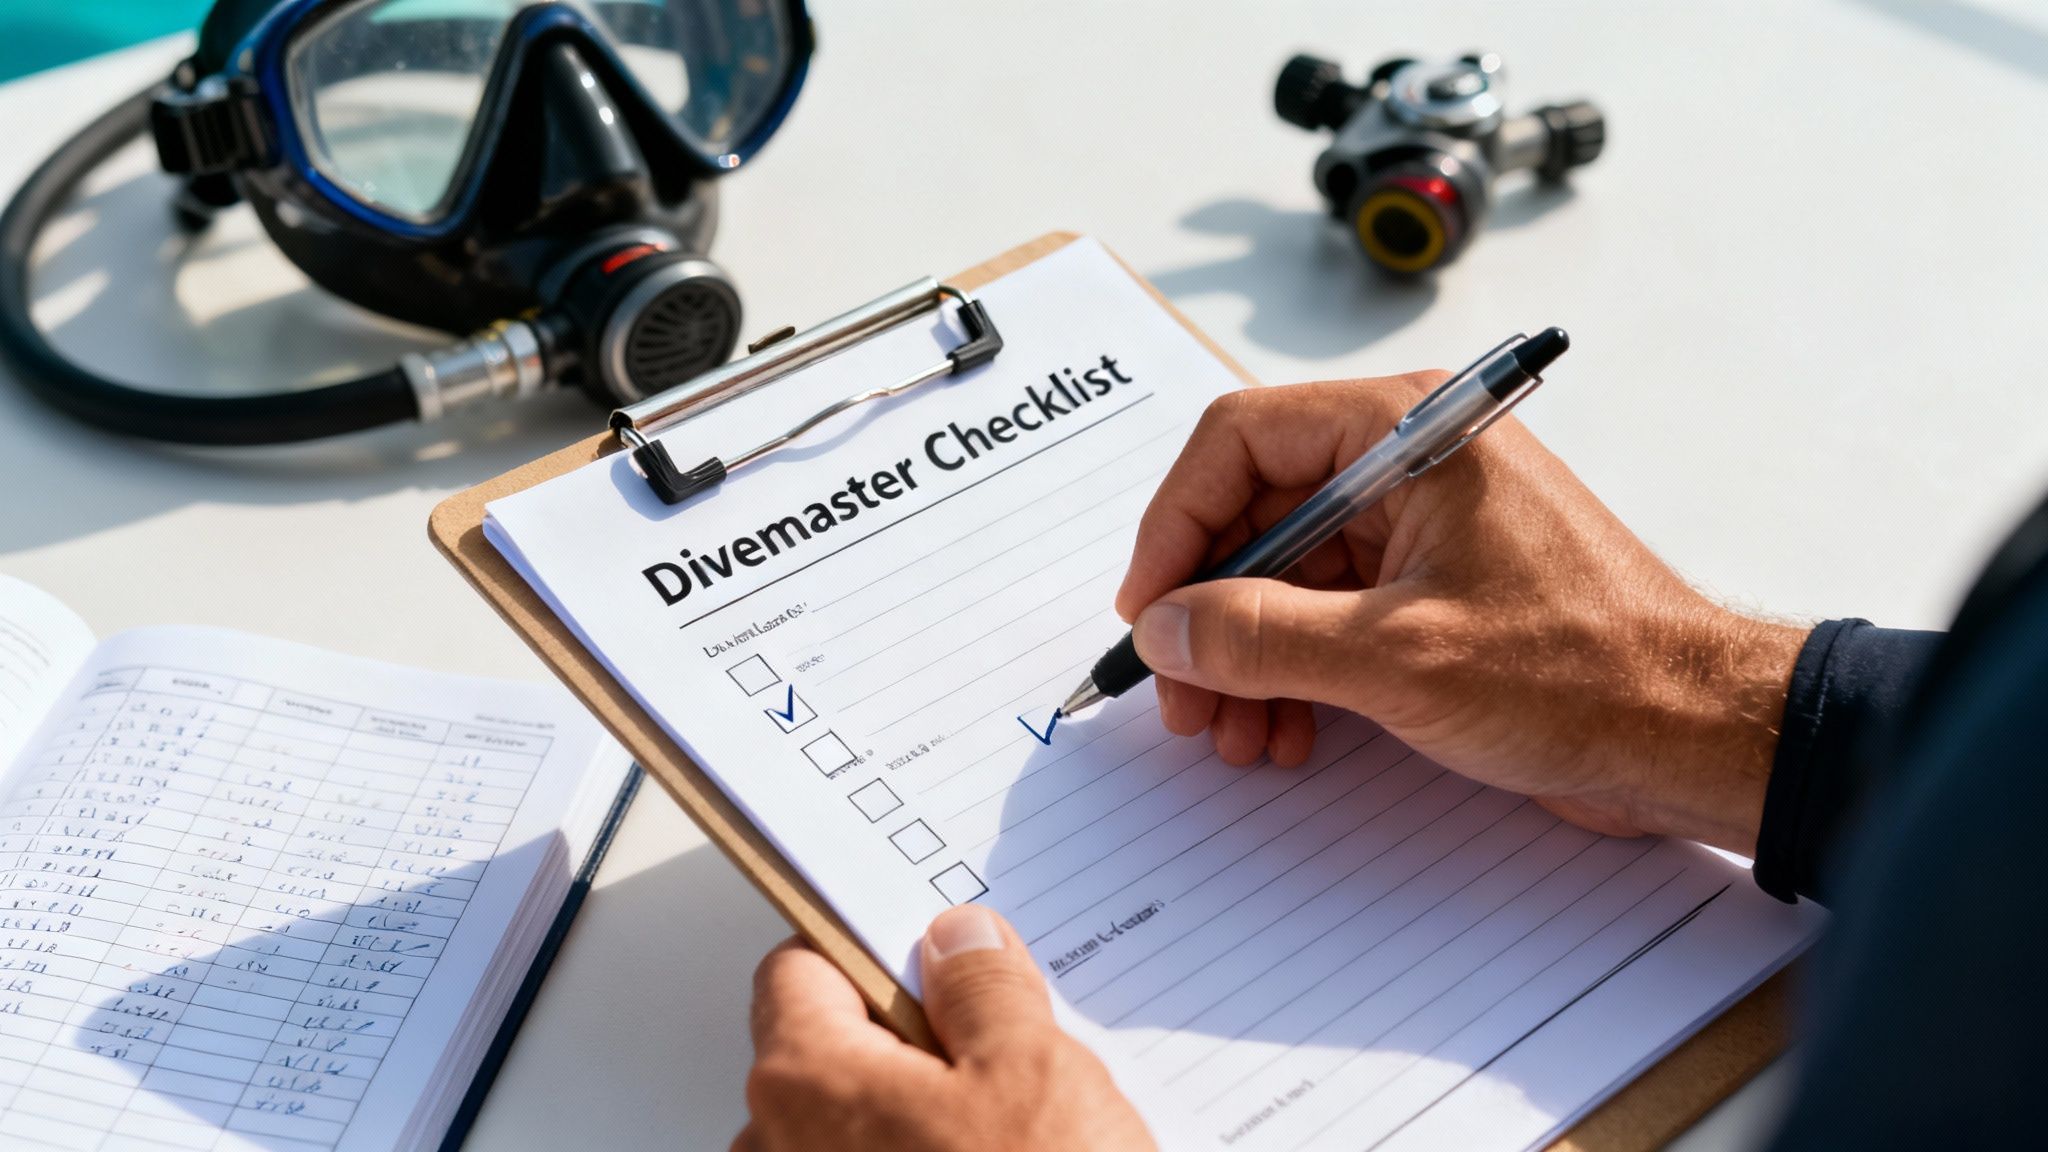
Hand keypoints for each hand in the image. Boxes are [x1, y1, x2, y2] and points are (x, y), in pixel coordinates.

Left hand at [736, 906, 1153, 1151]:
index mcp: (803, 1080)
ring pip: (855, 1132)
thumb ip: (983, 988)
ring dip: (921, 1121)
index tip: (927, 951)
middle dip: (908, 1044)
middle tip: (999, 1050)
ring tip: (1017, 1135)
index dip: (869, 950)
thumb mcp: (1033, 1068)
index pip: (799, 970)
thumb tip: (957, 941)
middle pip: (828, 1054)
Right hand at [1114, 375, 1806, 853]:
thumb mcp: (1396, 658)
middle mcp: (1410, 463)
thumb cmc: (1589, 672)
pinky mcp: (1434, 591)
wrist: (1697, 736)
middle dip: (1207, 612)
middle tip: (1180, 694)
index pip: (1240, 440)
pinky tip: (1282, 732)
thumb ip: (1258, 636)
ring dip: (1243, 656)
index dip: (1175, 526)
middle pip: (1255, 516)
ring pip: (1285, 576)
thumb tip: (1165, 629)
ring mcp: (1422, 528)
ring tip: (1230, 731)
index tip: (1148, 609)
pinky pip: (1328, 615)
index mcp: (1408, 431)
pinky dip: (1292, 673)